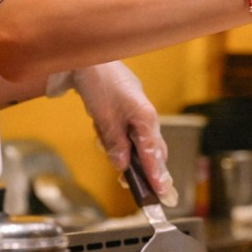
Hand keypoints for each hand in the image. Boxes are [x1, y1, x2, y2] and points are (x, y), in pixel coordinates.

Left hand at [71, 63, 176, 205]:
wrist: (90, 59)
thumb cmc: (99, 83)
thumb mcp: (104, 117)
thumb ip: (115, 142)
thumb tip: (122, 165)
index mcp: (146, 118)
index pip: (153, 153)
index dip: (156, 175)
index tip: (161, 192)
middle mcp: (147, 117)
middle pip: (154, 151)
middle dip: (152, 171)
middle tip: (154, 193)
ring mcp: (139, 113)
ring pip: (142, 143)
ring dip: (135, 159)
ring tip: (129, 176)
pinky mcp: (129, 111)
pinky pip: (130, 133)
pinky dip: (123, 143)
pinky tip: (108, 144)